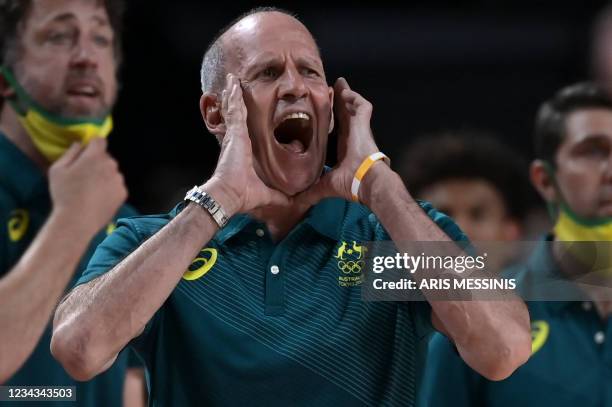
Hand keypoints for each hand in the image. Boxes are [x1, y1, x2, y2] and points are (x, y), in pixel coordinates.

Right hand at [49, 138, 126, 235]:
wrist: (78, 220)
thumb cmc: (64, 194)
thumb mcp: (57, 170)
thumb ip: (70, 153)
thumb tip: (79, 144)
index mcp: (95, 156)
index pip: (99, 140)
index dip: (92, 145)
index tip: (86, 153)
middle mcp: (111, 165)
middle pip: (106, 158)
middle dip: (97, 163)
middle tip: (83, 177)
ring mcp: (119, 179)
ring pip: (112, 172)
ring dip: (104, 177)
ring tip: (90, 191)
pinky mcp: (123, 193)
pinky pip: (116, 186)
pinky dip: (109, 189)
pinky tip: (97, 199)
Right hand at [204, 74, 289, 214]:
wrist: (230, 195)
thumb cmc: (244, 195)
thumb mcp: (269, 194)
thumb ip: (282, 197)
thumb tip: (296, 203)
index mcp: (245, 151)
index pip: (247, 130)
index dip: (247, 120)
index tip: (252, 111)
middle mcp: (238, 141)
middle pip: (238, 116)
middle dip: (237, 102)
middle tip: (237, 87)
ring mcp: (235, 135)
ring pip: (235, 109)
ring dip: (234, 95)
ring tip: (234, 80)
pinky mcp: (234, 132)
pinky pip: (234, 110)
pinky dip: (233, 96)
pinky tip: (233, 83)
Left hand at [296, 77, 381, 205]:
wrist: (364, 180)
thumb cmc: (347, 182)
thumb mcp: (323, 185)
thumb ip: (309, 192)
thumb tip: (293, 203)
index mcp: (340, 148)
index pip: (330, 132)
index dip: (323, 123)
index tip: (312, 115)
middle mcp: (349, 136)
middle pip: (340, 116)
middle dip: (333, 104)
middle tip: (323, 91)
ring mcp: (358, 128)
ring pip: (351, 107)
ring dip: (344, 96)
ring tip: (335, 84)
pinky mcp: (364, 122)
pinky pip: (362, 105)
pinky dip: (355, 97)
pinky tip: (345, 90)